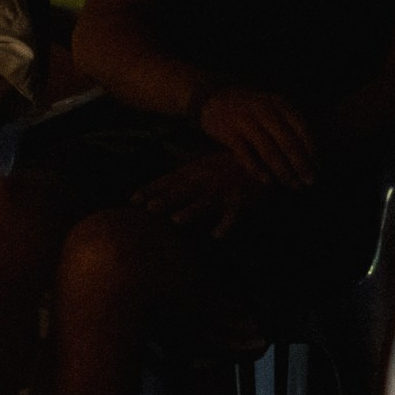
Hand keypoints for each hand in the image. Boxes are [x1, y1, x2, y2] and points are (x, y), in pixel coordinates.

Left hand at [132, 148, 264, 237]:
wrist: (262, 158)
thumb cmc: (227, 163)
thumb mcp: (201, 164)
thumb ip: (180, 174)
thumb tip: (156, 187)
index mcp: (193, 170)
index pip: (167, 181)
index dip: (150, 189)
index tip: (133, 199)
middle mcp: (205, 179)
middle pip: (182, 191)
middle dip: (166, 199)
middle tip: (149, 208)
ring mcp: (223, 190)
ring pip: (205, 202)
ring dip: (191, 211)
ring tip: (177, 220)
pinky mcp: (242, 200)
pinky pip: (234, 214)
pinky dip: (226, 224)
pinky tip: (217, 236)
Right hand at [194, 85, 315, 187]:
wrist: (211, 98)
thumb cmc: (250, 108)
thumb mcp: (272, 106)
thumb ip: (289, 124)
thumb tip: (311, 155)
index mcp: (280, 104)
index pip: (303, 130)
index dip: (312, 151)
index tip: (318, 168)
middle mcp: (265, 111)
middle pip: (288, 143)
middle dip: (300, 165)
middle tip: (308, 182)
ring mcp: (245, 121)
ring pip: (269, 151)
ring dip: (283, 171)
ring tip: (291, 184)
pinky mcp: (229, 132)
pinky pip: (245, 154)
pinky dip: (256, 169)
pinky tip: (266, 180)